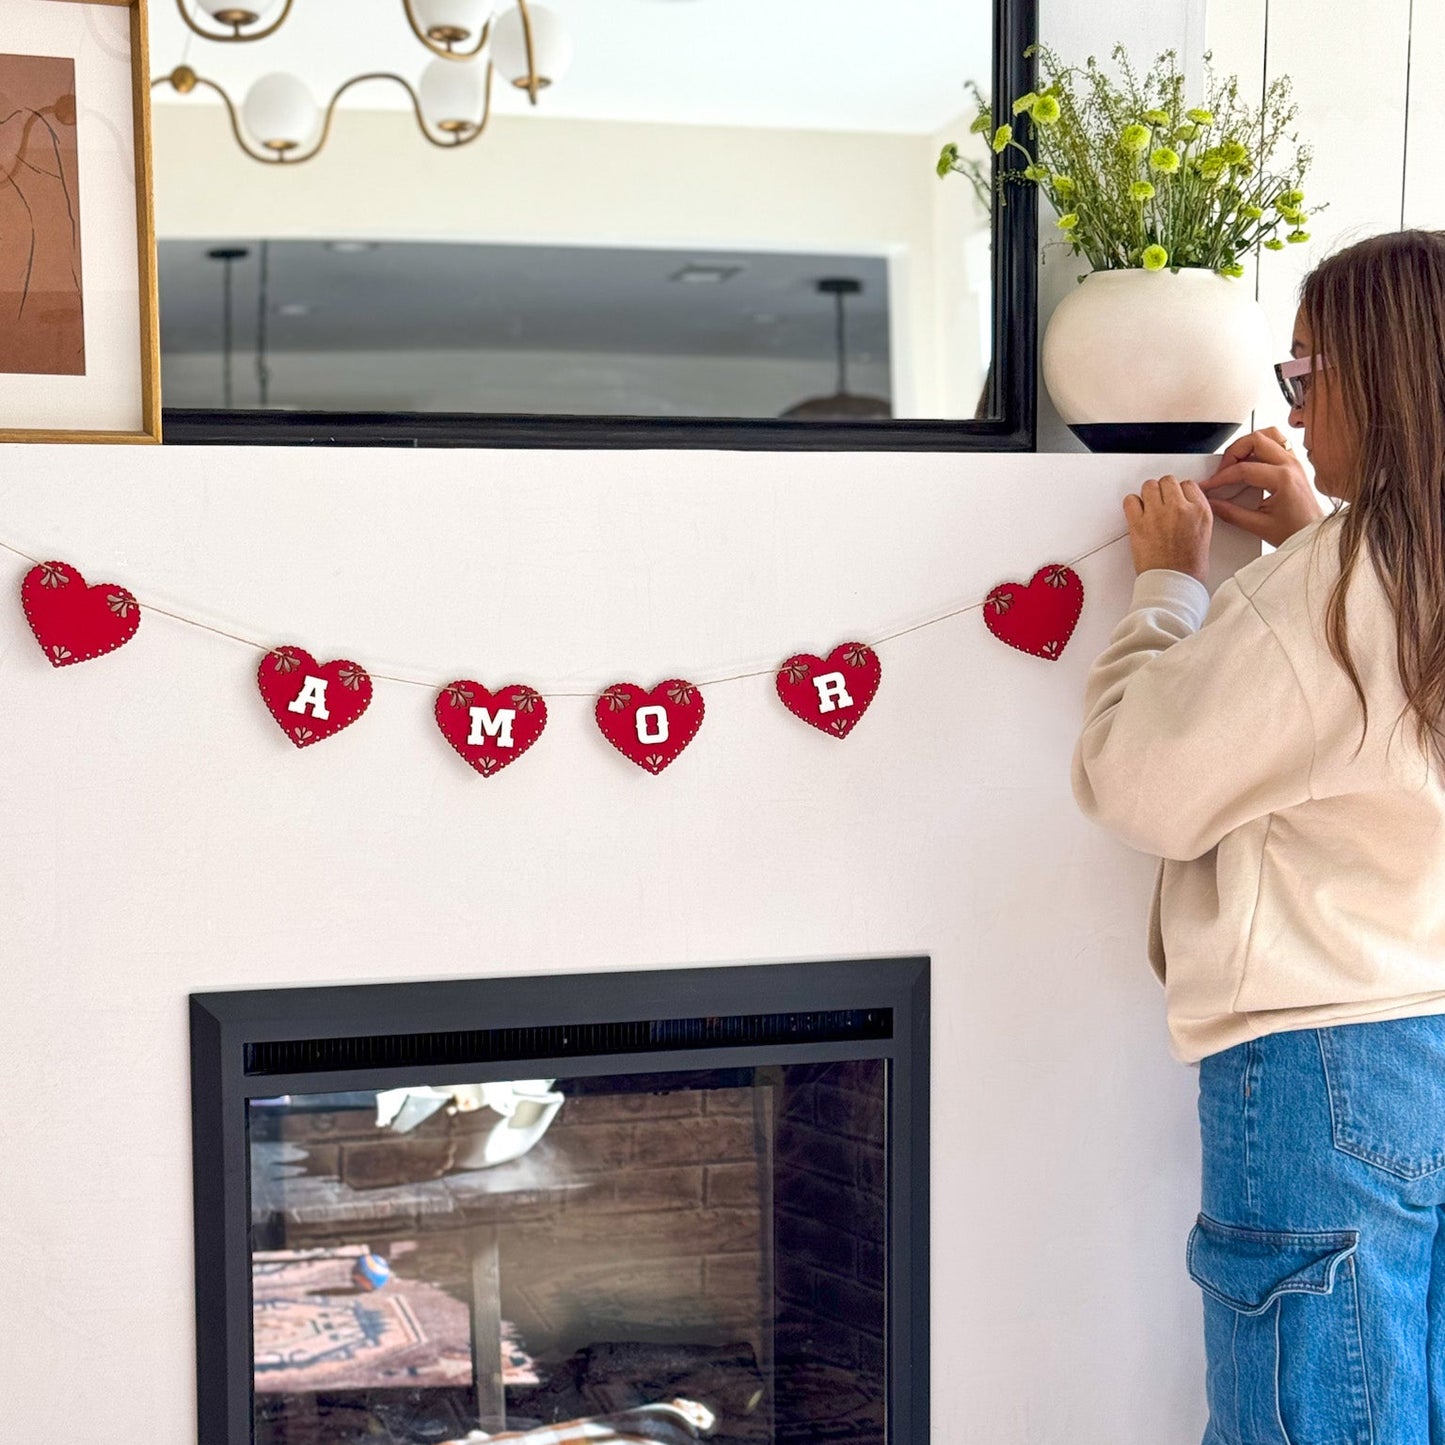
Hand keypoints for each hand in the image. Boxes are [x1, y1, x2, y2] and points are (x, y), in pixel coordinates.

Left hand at [1122, 475, 1212, 582]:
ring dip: (1148, 495)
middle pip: (1168, 481)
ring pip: (1149, 486)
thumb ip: (1194, 513)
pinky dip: (1132, 504)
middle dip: (1164, 491)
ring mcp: (1158, 515)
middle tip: (1161, 503)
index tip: (1175, 498)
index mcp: (1200, 511)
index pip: (1188, 484)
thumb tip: (1184, 503)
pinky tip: (1137, 513)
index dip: (1180, 491)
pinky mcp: (1138, 524)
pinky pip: (1130, 500)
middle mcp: (1180, 508)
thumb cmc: (1189, 567)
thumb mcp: (1205, 533)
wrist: (1173, 584)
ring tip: (1149, 507)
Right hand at [1196, 427, 1325, 546]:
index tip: (1210, 485)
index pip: (1243, 469)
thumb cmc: (1295, 531)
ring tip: (1236, 460)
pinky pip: (1278, 441)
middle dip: (1232, 453)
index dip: (1221, 477)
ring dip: (1247, 443)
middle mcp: (1291, 465)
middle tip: (1222, 470)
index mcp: (1283, 479)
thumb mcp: (1258, 526)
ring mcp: (1294, 462)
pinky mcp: (1294, 464)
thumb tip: (1213, 503)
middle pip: (1255, 440)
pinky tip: (1251, 459)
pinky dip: (1261, 445)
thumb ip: (1231, 513)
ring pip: (1268, 434)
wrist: (1313, 535)